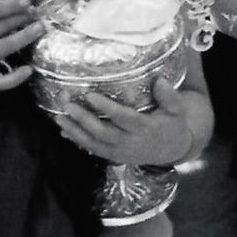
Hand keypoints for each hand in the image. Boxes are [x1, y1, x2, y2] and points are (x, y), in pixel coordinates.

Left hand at [54, 77, 197, 165]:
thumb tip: (160, 80)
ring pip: (92, 142)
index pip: (123, 118)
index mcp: (145, 128)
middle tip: (66, 103)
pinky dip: (76, 139)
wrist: (170, 150)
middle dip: (82, 118)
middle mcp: (129, 142)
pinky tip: (64, 129)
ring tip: (59, 116)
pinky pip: (91, 148)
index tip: (90, 95)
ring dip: (74, 130)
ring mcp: (119, 151)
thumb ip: (170, 96)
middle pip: (102, 132)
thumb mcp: (177, 110)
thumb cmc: (172, 124)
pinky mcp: (112, 156)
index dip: (106, 107)